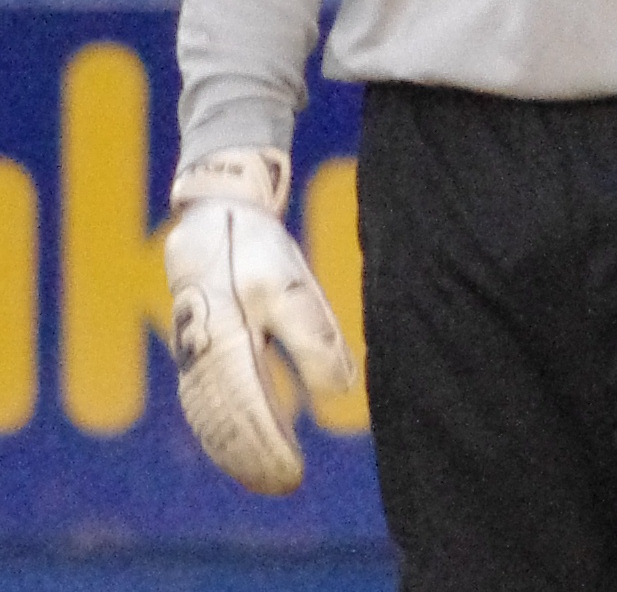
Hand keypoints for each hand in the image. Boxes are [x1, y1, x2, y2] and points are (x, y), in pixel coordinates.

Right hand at [165, 148, 354, 495]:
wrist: (217, 215)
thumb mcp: (290, 283)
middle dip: (254, 457)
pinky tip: (242, 451)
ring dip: (236, 452)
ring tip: (270, 478)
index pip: (245, 407)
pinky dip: (219, 435)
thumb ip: (313, 337)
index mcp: (223, 336)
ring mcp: (192, 355)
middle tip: (288, 484)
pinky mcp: (195, 352)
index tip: (293, 473)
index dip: (268, 445)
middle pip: (224, 422)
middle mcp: (201, 353)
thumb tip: (340, 391)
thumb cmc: (255, 248)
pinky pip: (201, 407)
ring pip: (210, 419)